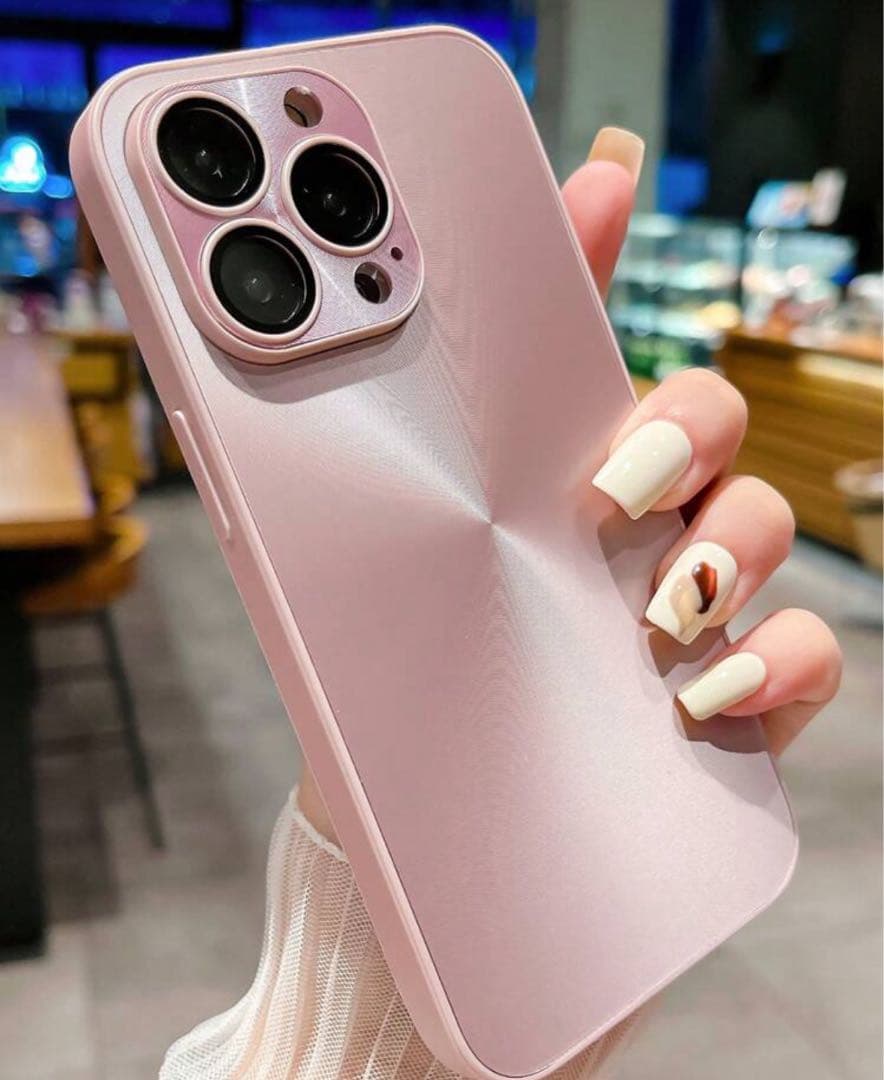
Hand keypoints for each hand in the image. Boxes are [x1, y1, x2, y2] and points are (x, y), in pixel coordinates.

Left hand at [299, 127, 841, 839]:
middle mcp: (626, 526)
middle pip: (703, 417)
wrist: (429, 828)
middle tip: (614, 487)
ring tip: (660, 610)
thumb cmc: (408, 690)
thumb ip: (368, 476)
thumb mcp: (371, 576)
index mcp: (536, 480)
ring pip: (760, 521)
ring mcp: (688, 605)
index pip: (580, 347)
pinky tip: (707, 687)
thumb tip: (312, 384)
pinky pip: (804, 652)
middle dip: (679, 429)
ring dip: (727, 548)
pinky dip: (778, 657)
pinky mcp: (736, 694)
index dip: (597, 253)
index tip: (599, 184)